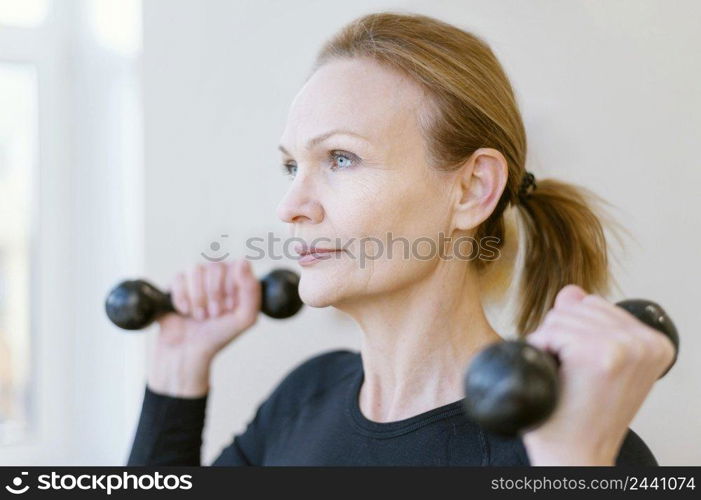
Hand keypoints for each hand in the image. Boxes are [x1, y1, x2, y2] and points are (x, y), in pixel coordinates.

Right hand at [147, 259, 260, 396]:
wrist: (188, 353)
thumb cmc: (218, 336)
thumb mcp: (245, 317)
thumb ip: (251, 290)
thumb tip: (243, 261)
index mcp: (235, 281)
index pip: (236, 265)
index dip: (231, 288)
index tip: (229, 307)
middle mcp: (216, 276)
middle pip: (215, 266)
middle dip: (214, 295)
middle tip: (213, 315)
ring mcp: (196, 279)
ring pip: (196, 269)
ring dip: (198, 298)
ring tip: (200, 316)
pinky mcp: (176, 284)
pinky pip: (178, 278)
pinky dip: (182, 298)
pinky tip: (184, 312)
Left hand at [521, 284, 674, 464]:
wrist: (576, 455)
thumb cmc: (582, 415)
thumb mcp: (595, 364)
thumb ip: (586, 322)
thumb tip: (572, 291)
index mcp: (655, 343)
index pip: (595, 305)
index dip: (575, 333)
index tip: (584, 369)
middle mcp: (646, 342)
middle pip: (576, 307)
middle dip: (560, 337)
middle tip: (571, 377)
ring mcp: (624, 347)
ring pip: (560, 316)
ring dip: (549, 343)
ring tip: (564, 377)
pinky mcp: (598, 353)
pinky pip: (551, 329)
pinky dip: (540, 348)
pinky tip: (554, 375)